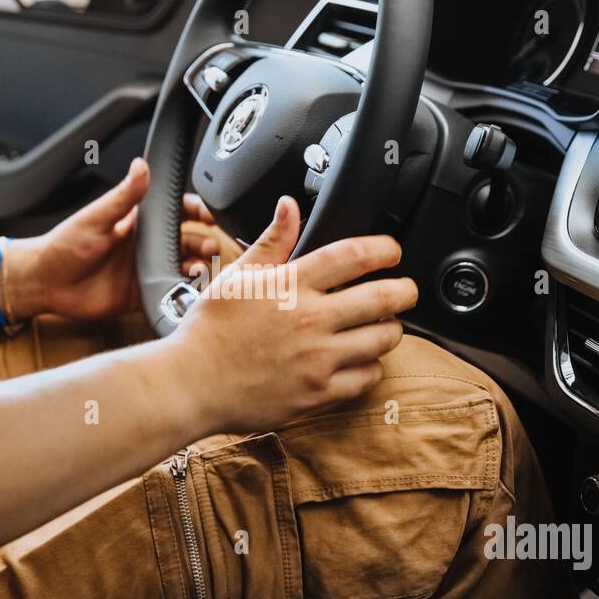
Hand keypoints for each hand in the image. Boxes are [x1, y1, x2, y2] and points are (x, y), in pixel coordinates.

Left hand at [11, 158, 217, 320]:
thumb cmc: (63, 245)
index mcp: (137, 222)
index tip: (209, 213)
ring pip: (183, 267)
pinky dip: (183, 292)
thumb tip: (141, 165)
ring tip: (200, 268)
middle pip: (187, 240)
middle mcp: (146, 245)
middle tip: (211, 246)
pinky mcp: (141, 294)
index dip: (196, 210)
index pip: (175, 211)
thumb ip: (122, 196)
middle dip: (204, 242)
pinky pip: (170, 293)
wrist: (45, 282)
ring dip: (198, 266)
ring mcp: (145, 270)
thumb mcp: (94, 217)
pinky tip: (188, 290)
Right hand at [174, 196, 417, 433]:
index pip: (353, 255)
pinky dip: (373, 366)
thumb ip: (272, 241)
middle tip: (406, 289)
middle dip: (405, 290)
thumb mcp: (237, 276)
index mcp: (291, 284)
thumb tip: (289, 205)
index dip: (384, 249)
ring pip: (382, 339)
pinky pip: (366, 378)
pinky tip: (364, 359)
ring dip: (391, 329)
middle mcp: (310, 319)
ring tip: (385, 325)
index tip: (392, 252)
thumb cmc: (210, 330)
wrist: (191, 383)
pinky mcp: (317, 392)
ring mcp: (317, 359)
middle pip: (383, 297)